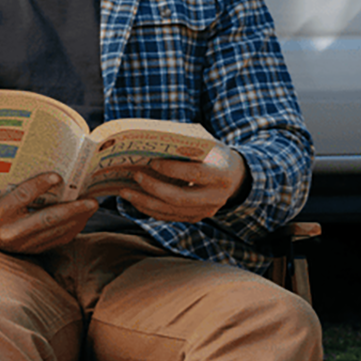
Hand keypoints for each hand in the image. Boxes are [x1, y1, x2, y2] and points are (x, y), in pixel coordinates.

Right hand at [0, 173, 98, 253]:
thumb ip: (12, 184)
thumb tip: (41, 165)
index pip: (21, 196)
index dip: (39, 185)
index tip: (57, 176)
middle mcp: (10, 231)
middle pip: (46, 219)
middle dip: (71, 209)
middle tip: (91, 200)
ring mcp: (23, 244)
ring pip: (55, 231)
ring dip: (77, 218)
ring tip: (91, 206)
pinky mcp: (33, 251)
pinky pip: (57, 240)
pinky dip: (73, 228)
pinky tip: (82, 218)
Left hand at [118, 145, 249, 222]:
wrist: (235, 177)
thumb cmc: (214, 155)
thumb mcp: (208, 146)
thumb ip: (186, 146)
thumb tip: (152, 143)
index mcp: (221, 174)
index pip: (195, 173)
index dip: (172, 169)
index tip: (152, 162)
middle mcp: (215, 197)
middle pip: (180, 197)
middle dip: (153, 188)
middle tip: (134, 176)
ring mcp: (206, 211)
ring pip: (171, 210)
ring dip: (145, 202)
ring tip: (125, 191)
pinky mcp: (195, 218)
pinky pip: (169, 216)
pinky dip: (149, 209)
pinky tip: (135, 200)